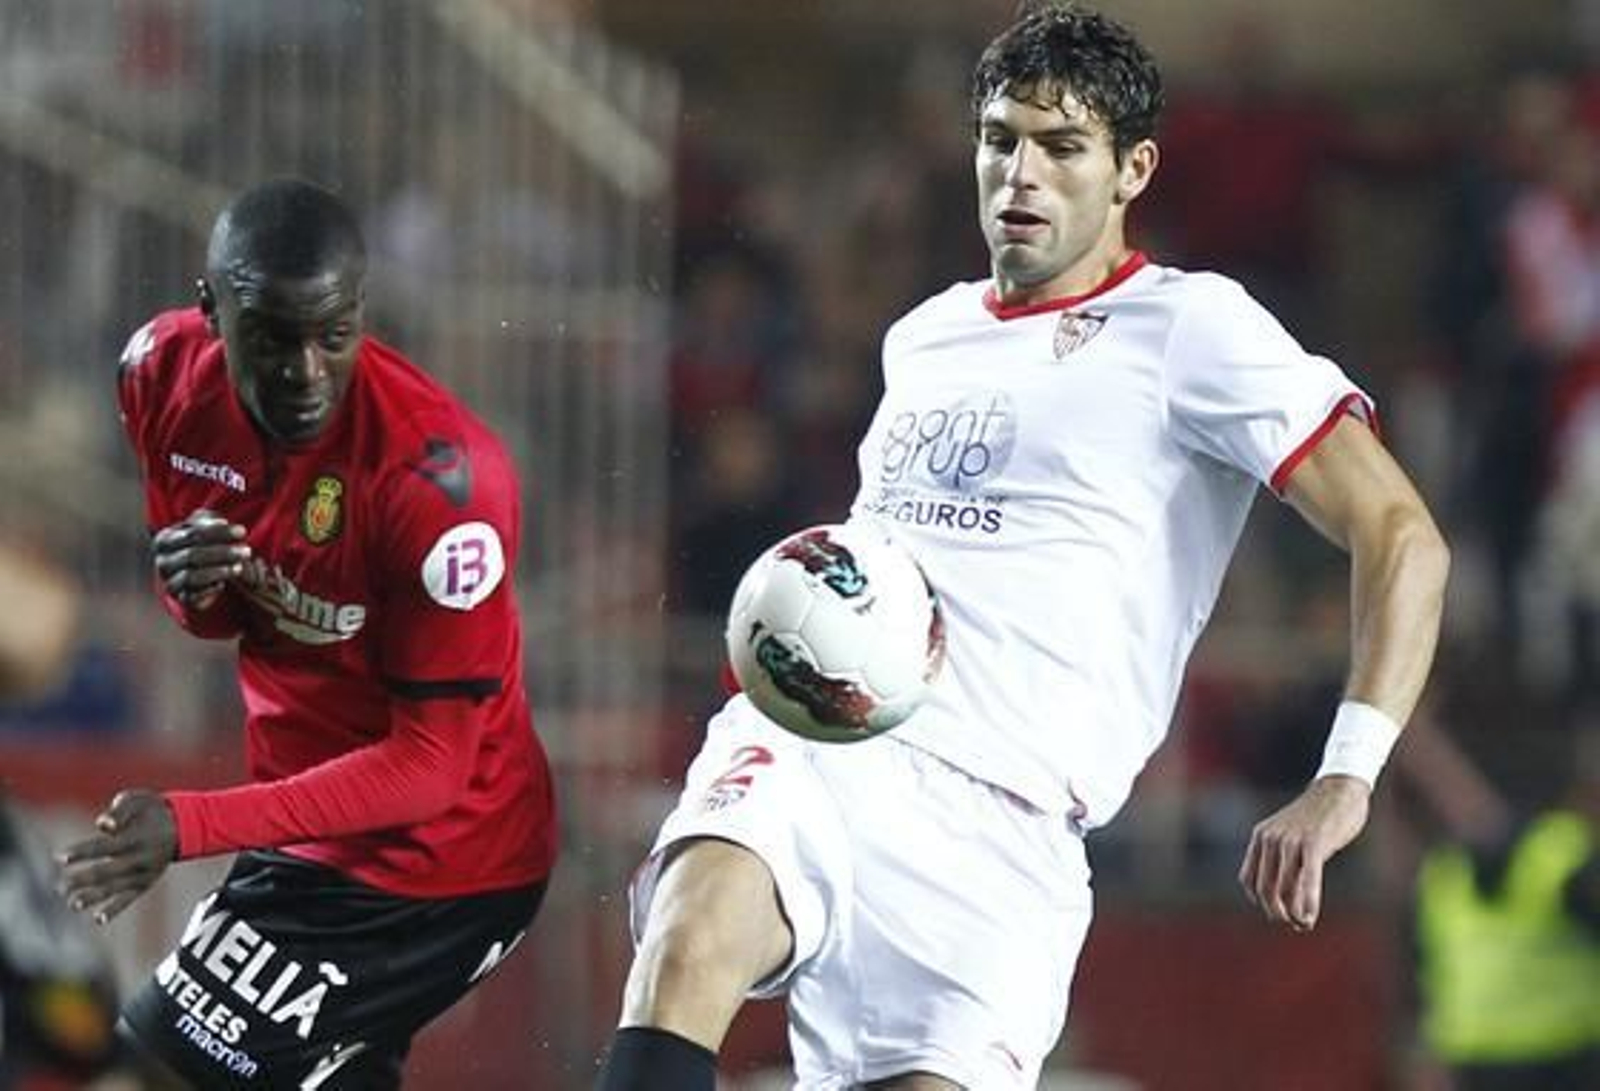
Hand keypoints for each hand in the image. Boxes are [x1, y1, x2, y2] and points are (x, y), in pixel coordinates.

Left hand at [57, 789, 177, 922]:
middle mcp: (140, 858)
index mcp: (137, 837)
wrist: (184, 825)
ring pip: (116, 888)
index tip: (60, 857)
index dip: (81, 852)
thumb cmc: (152, 810)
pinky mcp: (146, 883)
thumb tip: (103, 825)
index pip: (104, 846)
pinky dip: (115, 910)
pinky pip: (130, 899)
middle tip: (61, 887)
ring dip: (93, 897)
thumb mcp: (138, 800)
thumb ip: (119, 810)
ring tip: (73, 904)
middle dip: (82, 880)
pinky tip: (98, 919)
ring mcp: (144, 873)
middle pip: (107, 871)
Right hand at [152, 509, 249, 608]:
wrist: (198, 573)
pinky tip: (223, 584)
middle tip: (247, 551)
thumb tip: (222, 522)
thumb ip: (209, 521)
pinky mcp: (181, 599)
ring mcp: (169, 582)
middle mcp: (163, 562)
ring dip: (218, 572)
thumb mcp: (205, 527)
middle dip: (222, 552)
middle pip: (192, 555)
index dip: (219, 532)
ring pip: (190, 577)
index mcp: (164, 540)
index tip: (243, 531)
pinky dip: (209, 590)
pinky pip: (193, 596)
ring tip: (239, 567)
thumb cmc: (203, 544)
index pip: (192, 533)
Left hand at [1238, 775, 1370, 931]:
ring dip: (1294, 913)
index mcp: (1261, 836)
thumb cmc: (1318, 816)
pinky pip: (1307, 879)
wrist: (1340, 788)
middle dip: (1277, 912)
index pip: (1249, 880)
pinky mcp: (1314, 843)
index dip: (1261, 901)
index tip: (1279, 912)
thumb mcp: (1293, 835)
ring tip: (1305, 923)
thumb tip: (1288, 895)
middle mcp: (1271, 839)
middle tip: (1294, 923)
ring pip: (1284, 888)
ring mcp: (1291, 840)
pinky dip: (1308, 902)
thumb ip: (1285, 859)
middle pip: (1265, 889)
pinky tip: (1311, 916)